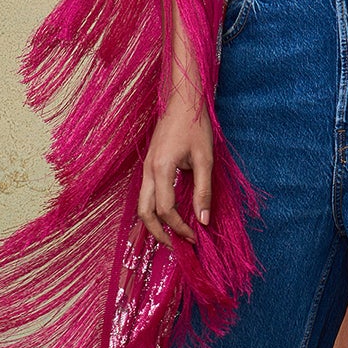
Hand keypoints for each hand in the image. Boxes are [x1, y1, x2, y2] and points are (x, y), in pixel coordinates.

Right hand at [137, 81, 212, 247]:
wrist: (182, 101)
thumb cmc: (195, 126)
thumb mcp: (205, 159)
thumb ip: (203, 191)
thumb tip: (204, 220)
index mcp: (161, 169)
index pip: (166, 210)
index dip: (180, 228)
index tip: (195, 237)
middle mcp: (148, 171)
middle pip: (144, 213)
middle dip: (159, 233)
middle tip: (177, 246)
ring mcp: (145, 168)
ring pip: (142, 205)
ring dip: (155, 224)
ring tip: (173, 236)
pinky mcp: (149, 166)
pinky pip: (146, 195)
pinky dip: (155, 210)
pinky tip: (170, 216)